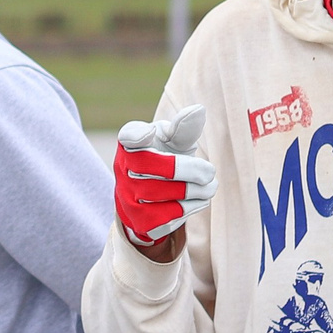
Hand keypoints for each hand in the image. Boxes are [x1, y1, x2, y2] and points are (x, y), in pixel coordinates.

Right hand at [115, 106, 214, 256]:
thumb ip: (184, 128)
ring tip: (210, 186)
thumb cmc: (164, 160)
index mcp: (129, 144)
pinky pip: (168, 218)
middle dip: (188, 170)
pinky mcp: (139, 222)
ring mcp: (127, 198)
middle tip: (210, 172)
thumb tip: (198, 110)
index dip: (137, 134)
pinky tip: (200, 200)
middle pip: (154, 168)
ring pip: (163, 196)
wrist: (149, 200)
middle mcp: (122, 169)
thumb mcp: (173, 142)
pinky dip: (190, 208)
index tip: (149, 132)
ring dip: (195, 191)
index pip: (129, 135)